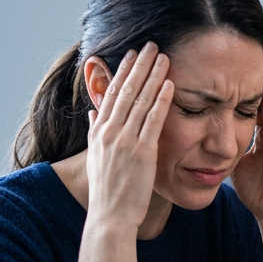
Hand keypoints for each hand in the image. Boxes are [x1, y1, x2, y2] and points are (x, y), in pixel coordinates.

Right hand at [85, 43, 172, 230]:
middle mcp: (110, 132)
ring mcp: (125, 141)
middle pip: (126, 90)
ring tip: (164, 57)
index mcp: (99, 132)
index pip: (111, 94)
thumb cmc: (107, 191)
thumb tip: (93, 112)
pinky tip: (169, 84)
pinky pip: (153, 121)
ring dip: (153, 76)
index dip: (122, 72)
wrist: (110, 216)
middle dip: (139, 65)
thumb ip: (94, 132)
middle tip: (151, 44)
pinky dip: (161, 101)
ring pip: (140, 101)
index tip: (131, 54)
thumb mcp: (95, 157)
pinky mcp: (142, 152)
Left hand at [231, 63, 262, 227]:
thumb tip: (203, 136)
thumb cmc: (254, 192)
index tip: (231, 67)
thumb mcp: (233, 163)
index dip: (242, 86)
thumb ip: (224, 147)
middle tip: (248, 54)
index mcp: (261, 136)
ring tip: (261, 63)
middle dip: (256, 78)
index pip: (250, 105)